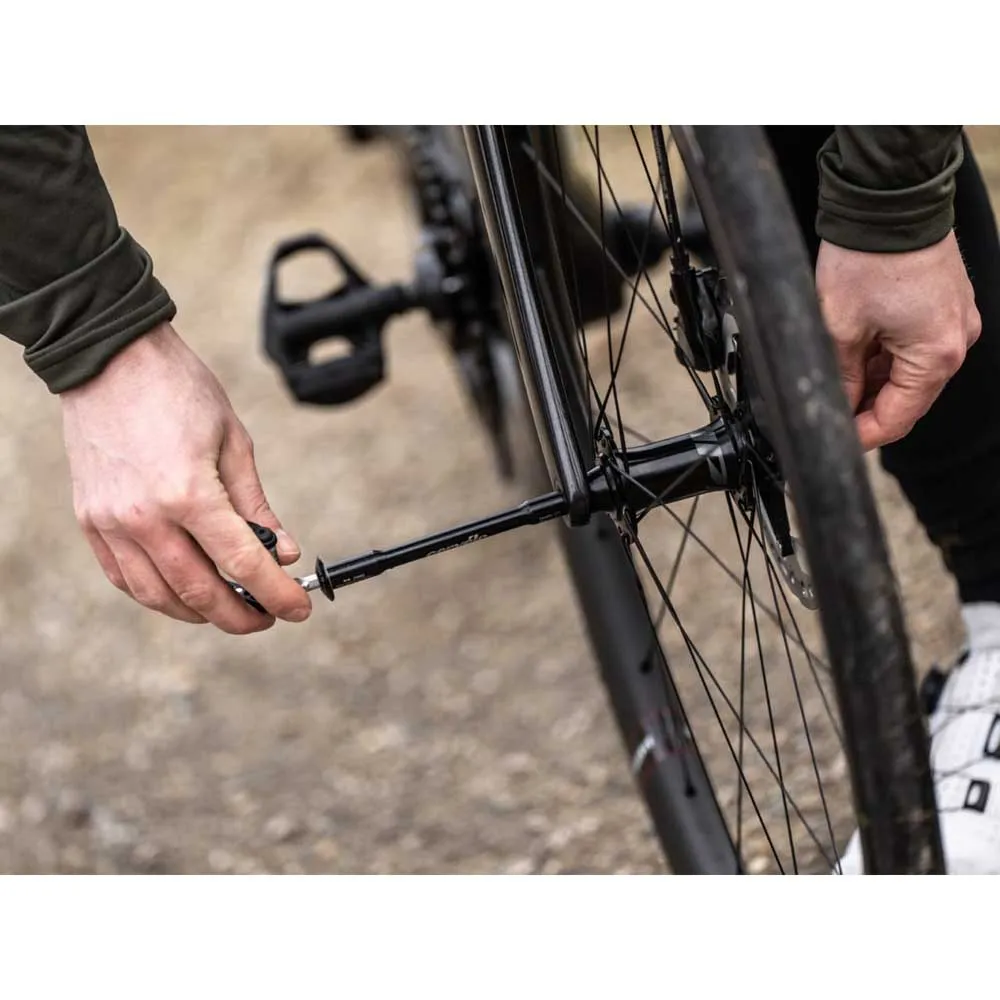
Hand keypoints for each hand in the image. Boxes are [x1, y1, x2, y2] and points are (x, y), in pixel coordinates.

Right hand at [60, 322, 311, 632]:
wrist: (109, 359)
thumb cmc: (179, 391)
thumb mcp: (234, 442)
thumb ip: (257, 506)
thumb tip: (281, 553)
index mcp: (189, 493)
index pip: (242, 565)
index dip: (277, 594)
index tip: (299, 609)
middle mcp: (145, 517)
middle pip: (200, 592)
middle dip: (242, 616)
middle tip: (267, 616)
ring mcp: (111, 523)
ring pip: (160, 596)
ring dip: (200, 613)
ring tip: (231, 608)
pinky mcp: (91, 521)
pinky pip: (126, 579)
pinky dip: (159, 595)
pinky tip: (186, 592)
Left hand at [816, 232, 980, 450]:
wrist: (887, 201)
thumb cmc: (866, 256)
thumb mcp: (839, 329)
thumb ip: (841, 379)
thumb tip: (837, 408)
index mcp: (936, 354)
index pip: (898, 418)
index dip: (862, 435)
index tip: (834, 439)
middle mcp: (956, 341)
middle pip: (906, 398)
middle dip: (865, 408)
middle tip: (828, 410)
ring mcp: (953, 322)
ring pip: (907, 373)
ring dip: (872, 381)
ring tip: (836, 374)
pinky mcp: (944, 306)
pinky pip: (913, 347)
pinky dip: (884, 356)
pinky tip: (855, 351)